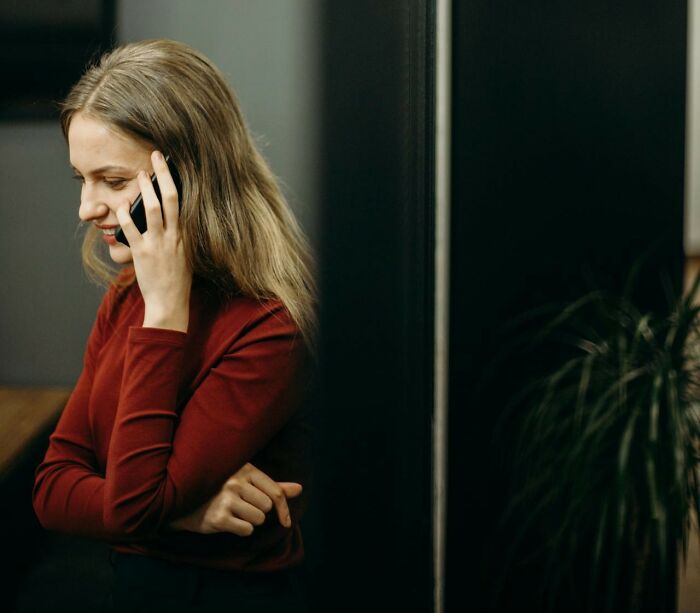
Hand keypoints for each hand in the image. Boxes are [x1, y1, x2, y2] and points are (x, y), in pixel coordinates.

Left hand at [116, 150, 191, 331]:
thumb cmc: (177, 280)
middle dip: (163, 175)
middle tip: (156, 157)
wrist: (170, 303)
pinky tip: (120, 207)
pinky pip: (131, 229)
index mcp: (186, 235)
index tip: (168, 166)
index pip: (183, 202)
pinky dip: (124, 216)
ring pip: (153, 209)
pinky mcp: (142, 253)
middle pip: (171, 198)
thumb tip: (171, 219)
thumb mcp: (185, 255)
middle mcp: (174, 236)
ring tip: (140, 176)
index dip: (176, 181)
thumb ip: (179, 236)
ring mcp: (158, 244)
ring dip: (145, 190)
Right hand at [168, 463, 302, 535]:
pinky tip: (229, 521)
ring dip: (250, 521)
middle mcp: (236, 482)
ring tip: (236, 513)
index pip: (276, 491)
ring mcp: (226, 499)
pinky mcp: (218, 518)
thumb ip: (273, 486)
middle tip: (244, 507)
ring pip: (258, 519)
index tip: (286, 521)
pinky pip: (246, 530)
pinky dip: (241, 529)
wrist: (185, 500)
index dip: (284, 509)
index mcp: (246, 469)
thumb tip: (300, 489)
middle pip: (267, 507)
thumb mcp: (247, 482)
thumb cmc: (221, 489)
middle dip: (260, 512)